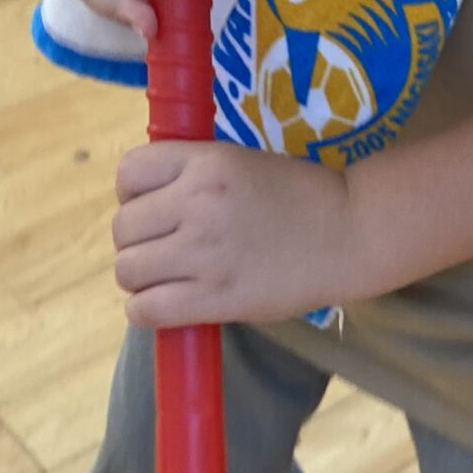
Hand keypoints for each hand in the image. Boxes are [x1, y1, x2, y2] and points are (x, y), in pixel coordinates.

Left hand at [113, 143, 361, 327]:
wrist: (349, 231)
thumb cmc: (298, 195)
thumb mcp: (240, 162)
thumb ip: (192, 175)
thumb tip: (142, 201)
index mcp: (206, 162)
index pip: (129, 172)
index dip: (132, 193)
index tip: (153, 207)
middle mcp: (198, 203)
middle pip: (123, 227)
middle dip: (137, 240)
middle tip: (164, 248)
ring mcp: (205, 252)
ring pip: (128, 270)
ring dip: (139, 278)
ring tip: (165, 278)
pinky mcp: (216, 297)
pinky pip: (146, 310)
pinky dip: (146, 310)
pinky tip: (166, 304)